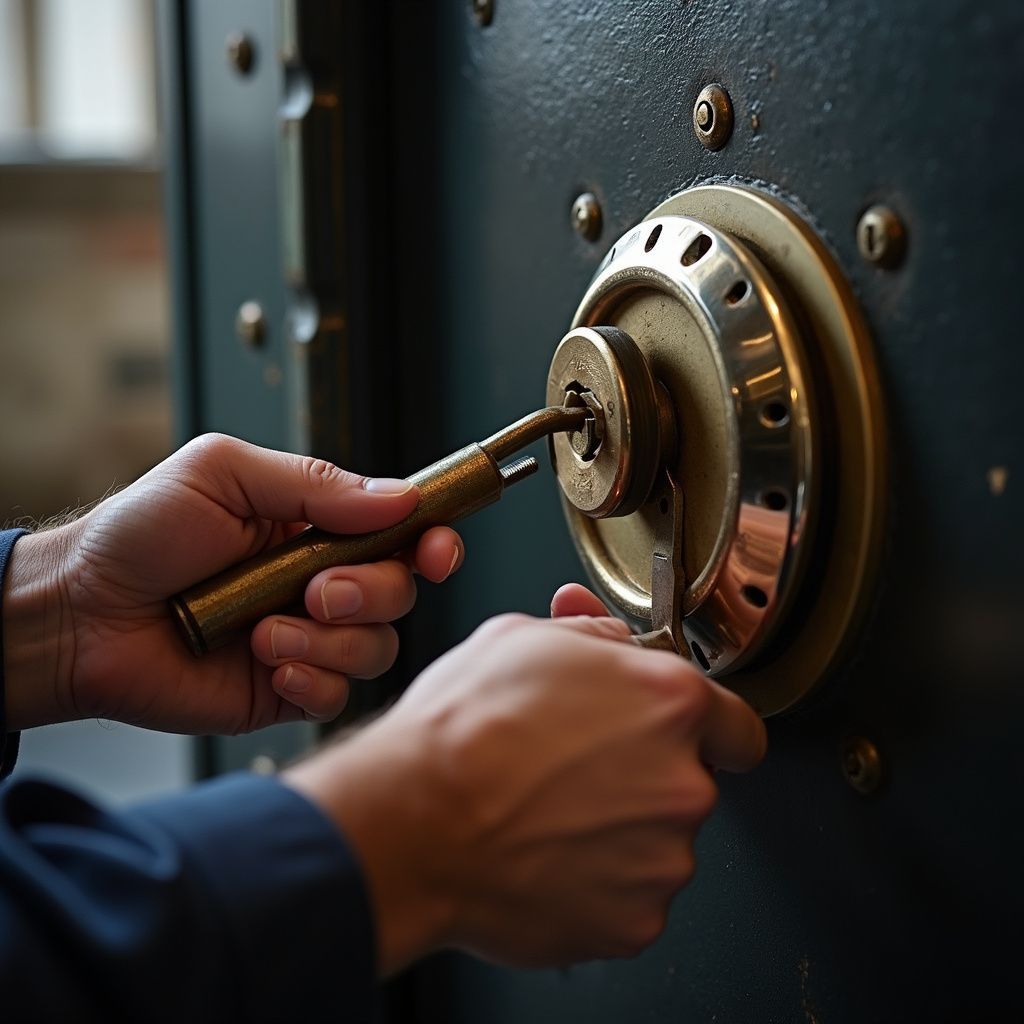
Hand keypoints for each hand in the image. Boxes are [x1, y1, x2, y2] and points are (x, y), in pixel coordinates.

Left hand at [3, 434, 461, 732]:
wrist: (79, 613)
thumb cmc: (140, 535)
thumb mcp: (224, 475)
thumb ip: (315, 482)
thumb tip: (399, 497)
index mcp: (315, 527)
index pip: (400, 532)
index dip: (432, 539)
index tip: (438, 547)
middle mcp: (320, 582)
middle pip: (401, 591)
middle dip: (371, 590)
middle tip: (315, 587)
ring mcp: (306, 637)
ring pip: (376, 647)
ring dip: (330, 638)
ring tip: (266, 629)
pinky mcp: (283, 688)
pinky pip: (336, 695)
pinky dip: (311, 679)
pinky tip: (265, 660)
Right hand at [284, 603, 765, 973]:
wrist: (413, 820)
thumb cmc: (461, 731)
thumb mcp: (522, 639)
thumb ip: (589, 635)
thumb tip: (608, 637)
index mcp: (670, 702)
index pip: (738, 726)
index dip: (711, 733)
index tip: (690, 744)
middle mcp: (683, 781)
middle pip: (691, 784)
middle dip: (646, 779)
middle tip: (575, 772)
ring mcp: (662, 859)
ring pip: (658, 845)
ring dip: (619, 833)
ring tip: (546, 815)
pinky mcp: (633, 920)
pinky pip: (629, 898)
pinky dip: (596, 885)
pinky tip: (542, 856)